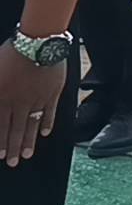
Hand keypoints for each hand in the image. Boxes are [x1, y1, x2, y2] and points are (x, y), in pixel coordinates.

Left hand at [0, 45, 66, 166]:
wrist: (38, 43)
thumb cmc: (10, 53)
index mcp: (2, 97)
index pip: (0, 125)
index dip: (0, 140)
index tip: (0, 154)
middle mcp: (20, 102)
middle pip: (15, 129)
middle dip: (13, 147)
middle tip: (13, 162)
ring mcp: (38, 98)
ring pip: (31, 124)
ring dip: (29, 141)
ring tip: (27, 154)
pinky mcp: (52, 92)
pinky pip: (49, 112)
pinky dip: (47, 123)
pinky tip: (44, 133)